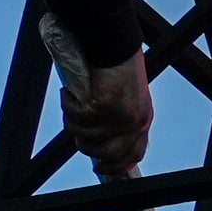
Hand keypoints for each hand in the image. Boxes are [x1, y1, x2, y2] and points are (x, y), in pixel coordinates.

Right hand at [44, 24, 155, 173]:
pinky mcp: (104, 107)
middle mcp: (136, 122)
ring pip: (86, 137)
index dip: (115, 166)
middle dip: (85, 144)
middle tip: (76, 126)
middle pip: (106, 153)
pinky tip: (69, 92)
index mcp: (143, 119)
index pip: (133, 155)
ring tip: (72, 101)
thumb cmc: (116, 64)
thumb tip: (98, 139)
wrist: (114, 42)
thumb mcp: (125, 96)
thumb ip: (118, 118)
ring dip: (73, 122)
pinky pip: (77, 118)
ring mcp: (121, 117)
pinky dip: (68, 105)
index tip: (99, 168)